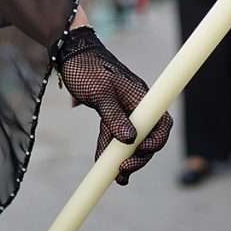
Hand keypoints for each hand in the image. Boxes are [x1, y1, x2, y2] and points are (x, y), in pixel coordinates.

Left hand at [53, 27, 172, 185]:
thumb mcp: (99, 93)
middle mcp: (137, 104)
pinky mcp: (111, 111)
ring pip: (131, 139)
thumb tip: (129, 140)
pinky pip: (115, 135)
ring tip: (116, 178)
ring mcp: (124, 108)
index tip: (140, 154)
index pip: (161, 124)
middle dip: (139, 157)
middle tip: (122, 172)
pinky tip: (104, 165)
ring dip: (125, 159)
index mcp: (141, 96)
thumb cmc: (86, 68)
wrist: (70, 52)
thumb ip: (114, 117)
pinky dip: (110, 150)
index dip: (156, 142)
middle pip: (148, 136)